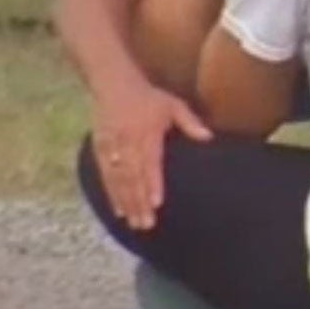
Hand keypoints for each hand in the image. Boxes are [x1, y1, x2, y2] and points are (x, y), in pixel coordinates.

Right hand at [91, 82, 211, 230]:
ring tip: (134, 223)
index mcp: (147, 132)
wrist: (113, 84)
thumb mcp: (173, 105)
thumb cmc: (149, 97)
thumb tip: (209, 138)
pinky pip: (105, 176)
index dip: (152, 183)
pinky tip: (118, 211)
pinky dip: (111, 194)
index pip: (150, 162)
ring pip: (119, 180)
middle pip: (133, 177)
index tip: (157, 203)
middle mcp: (128, 142)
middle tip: (147, 224)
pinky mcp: (100, 150)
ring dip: (126, 203)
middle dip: (139, 202)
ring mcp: (112, 147)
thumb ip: (190, 122)